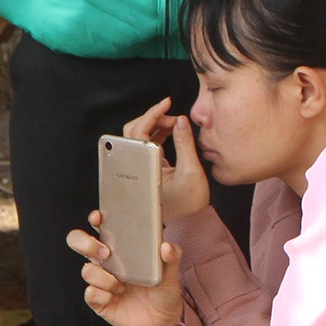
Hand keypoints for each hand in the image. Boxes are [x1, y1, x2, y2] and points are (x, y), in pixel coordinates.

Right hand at [68, 211, 185, 325]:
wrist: (163, 319)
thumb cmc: (163, 289)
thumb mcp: (171, 272)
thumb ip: (172, 258)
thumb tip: (166, 246)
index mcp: (121, 248)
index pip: (101, 227)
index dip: (95, 219)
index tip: (99, 217)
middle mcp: (106, 262)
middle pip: (79, 243)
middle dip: (86, 243)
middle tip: (106, 252)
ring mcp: (101, 281)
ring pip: (87, 270)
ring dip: (105, 276)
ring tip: (123, 284)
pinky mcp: (99, 301)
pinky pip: (90, 293)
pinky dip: (103, 294)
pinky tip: (116, 296)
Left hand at [121, 98, 210, 225]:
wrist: (189, 221)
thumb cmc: (190, 202)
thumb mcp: (191, 170)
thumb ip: (185, 143)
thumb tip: (181, 121)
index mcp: (144, 168)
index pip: (139, 133)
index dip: (151, 114)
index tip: (166, 103)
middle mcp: (137, 167)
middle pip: (134, 132)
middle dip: (153, 118)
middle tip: (172, 114)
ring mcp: (141, 168)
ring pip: (140, 137)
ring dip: (156, 125)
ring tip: (176, 123)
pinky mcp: (148, 168)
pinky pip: (147, 144)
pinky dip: (158, 134)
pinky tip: (172, 130)